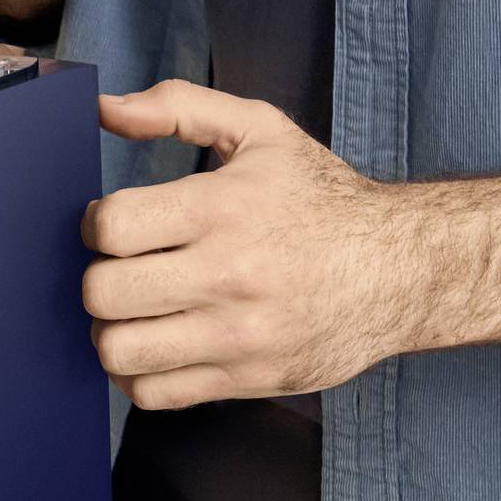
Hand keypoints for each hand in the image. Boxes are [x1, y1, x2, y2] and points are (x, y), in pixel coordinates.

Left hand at [81, 82, 421, 407]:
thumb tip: (104, 108)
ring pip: (118, 351)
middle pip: (103, 294)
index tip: (114, 227)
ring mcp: (237, 335)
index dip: (95, 225)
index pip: (111, 227)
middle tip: (122, 270)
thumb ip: (178, 106)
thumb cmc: (323, 198)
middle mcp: (228, 275)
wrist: (405, 268)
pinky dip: (136, 374)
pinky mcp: (247, 379)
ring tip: (134, 312)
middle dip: (98, 279)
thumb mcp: (261, 132)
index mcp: (224, 208)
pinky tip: (153, 347)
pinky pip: (154, 394)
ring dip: (111, 330)